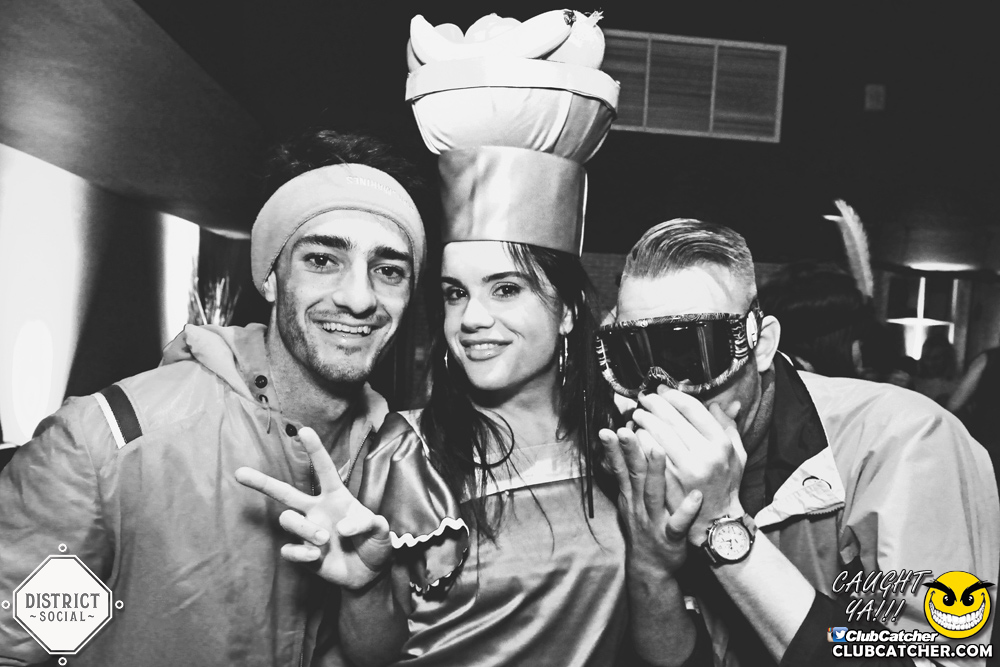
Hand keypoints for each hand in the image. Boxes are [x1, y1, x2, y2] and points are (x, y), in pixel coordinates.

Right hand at [235, 427, 391, 589]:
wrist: (368, 575)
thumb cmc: (374, 545)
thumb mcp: (381, 531)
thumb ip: (369, 524)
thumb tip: (342, 527)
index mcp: (336, 498)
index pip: (324, 470)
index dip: (315, 450)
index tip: (305, 430)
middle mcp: (317, 510)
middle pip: (285, 492)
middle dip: (262, 482)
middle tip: (240, 473)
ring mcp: (307, 531)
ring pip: (288, 520)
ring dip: (304, 528)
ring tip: (323, 539)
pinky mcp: (302, 553)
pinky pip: (289, 549)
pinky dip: (301, 554)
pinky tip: (316, 558)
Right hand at [599, 426, 703, 576]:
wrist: (650, 566)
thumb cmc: (644, 526)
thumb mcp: (628, 501)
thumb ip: (626, 474)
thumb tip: (619, 447)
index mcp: (631, 495)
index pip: (619, 467)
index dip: (613, 449)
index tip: (607, 428)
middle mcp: (639, 505)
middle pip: (633, 475)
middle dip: (629, 452)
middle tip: (625, 429)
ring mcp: (654, 521)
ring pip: (653, 494)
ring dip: (654, 472)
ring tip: (658, 449)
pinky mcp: (671, 537)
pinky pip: (678, 523)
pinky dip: (686, 510)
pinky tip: (695, 496)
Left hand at [631, 386, 746, 545]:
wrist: (716, 522)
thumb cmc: (726, 483)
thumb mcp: (737, 455)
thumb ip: (729, 427)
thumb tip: (719, 403)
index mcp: (721, 445)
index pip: (694, 410)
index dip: (676, 397)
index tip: (664, 391)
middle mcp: (705, 456)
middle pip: (674, 421)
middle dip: (656, 405)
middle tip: (645, 398)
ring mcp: (686, 471)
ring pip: (659, 437)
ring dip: (645, 422)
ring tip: (636, 414)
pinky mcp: (670, 484)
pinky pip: (650, 457)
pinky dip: (639, 443)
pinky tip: (633, 435)